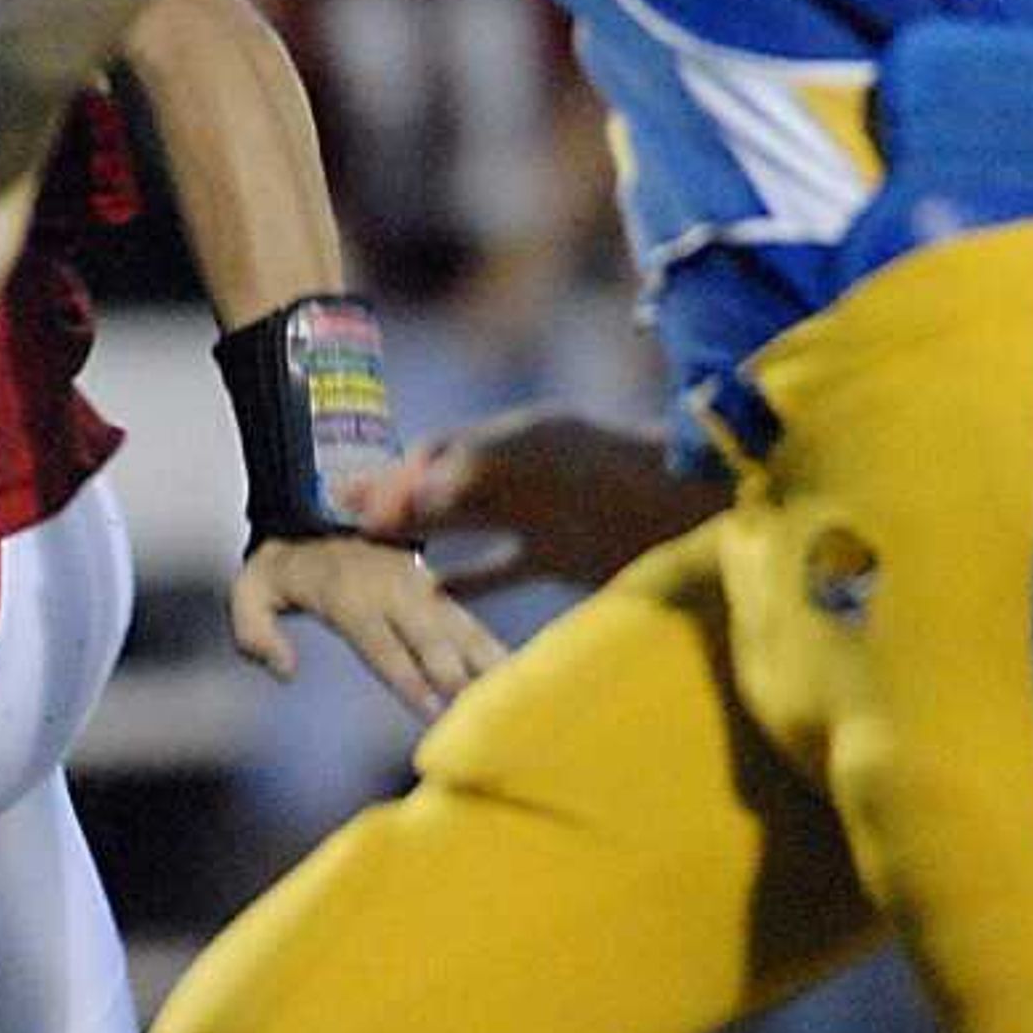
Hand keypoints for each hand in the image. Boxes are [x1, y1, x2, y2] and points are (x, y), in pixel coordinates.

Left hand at [229, 536, 507, 718]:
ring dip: (486, 661)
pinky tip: (518, 674)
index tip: (433, 710)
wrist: (312, 509)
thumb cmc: (281, 566)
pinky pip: (470, 619)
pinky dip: (493, 646)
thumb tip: (285, 672)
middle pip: (430, 639)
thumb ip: (255, 632)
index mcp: (348, 595)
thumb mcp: (249, 590)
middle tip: (483, 713)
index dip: (407, 677)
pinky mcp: (436, 588)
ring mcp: (418, 586)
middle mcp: (390, 590)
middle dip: (456, 676)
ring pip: (459, 628)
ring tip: (517, 694)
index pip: (381, 644)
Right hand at [351, 406, 716, 595]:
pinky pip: (502, 568)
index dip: (391, 477)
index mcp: (511, 438)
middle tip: (341, 529)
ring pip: (466, 525)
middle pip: (443, 487)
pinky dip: (469, 580)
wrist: (691, 512)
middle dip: (395, 505)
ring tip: (374, 561)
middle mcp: (521, 472)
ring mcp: (541, 513)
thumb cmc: (615, 474)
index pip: (435, 452)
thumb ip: (462, 477)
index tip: (343, 503)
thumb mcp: (530, 462)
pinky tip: (435, 594)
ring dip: (424, 540)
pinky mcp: (563, 554)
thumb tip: (393, 500)